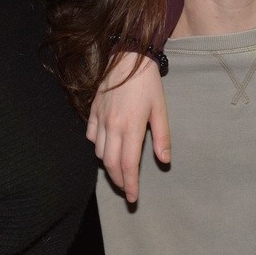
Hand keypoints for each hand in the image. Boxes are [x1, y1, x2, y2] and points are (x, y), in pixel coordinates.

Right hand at [86, 53, 169, 202]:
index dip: (130, 184)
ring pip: (98, 152)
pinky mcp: (92, 111)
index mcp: (131, 127)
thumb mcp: (160, 109)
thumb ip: (162, 137)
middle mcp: (112, 126)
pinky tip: (105, 147)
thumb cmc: (148, 83)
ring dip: (108, 165)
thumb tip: (164, 161)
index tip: (133, 197)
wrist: (128, 57)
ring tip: (119, 170)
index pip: (128, 164)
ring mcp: (100, 118)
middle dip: (118, 180)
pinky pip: (91, 135)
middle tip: (127, 189)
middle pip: (110, 163)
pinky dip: (97, 146)